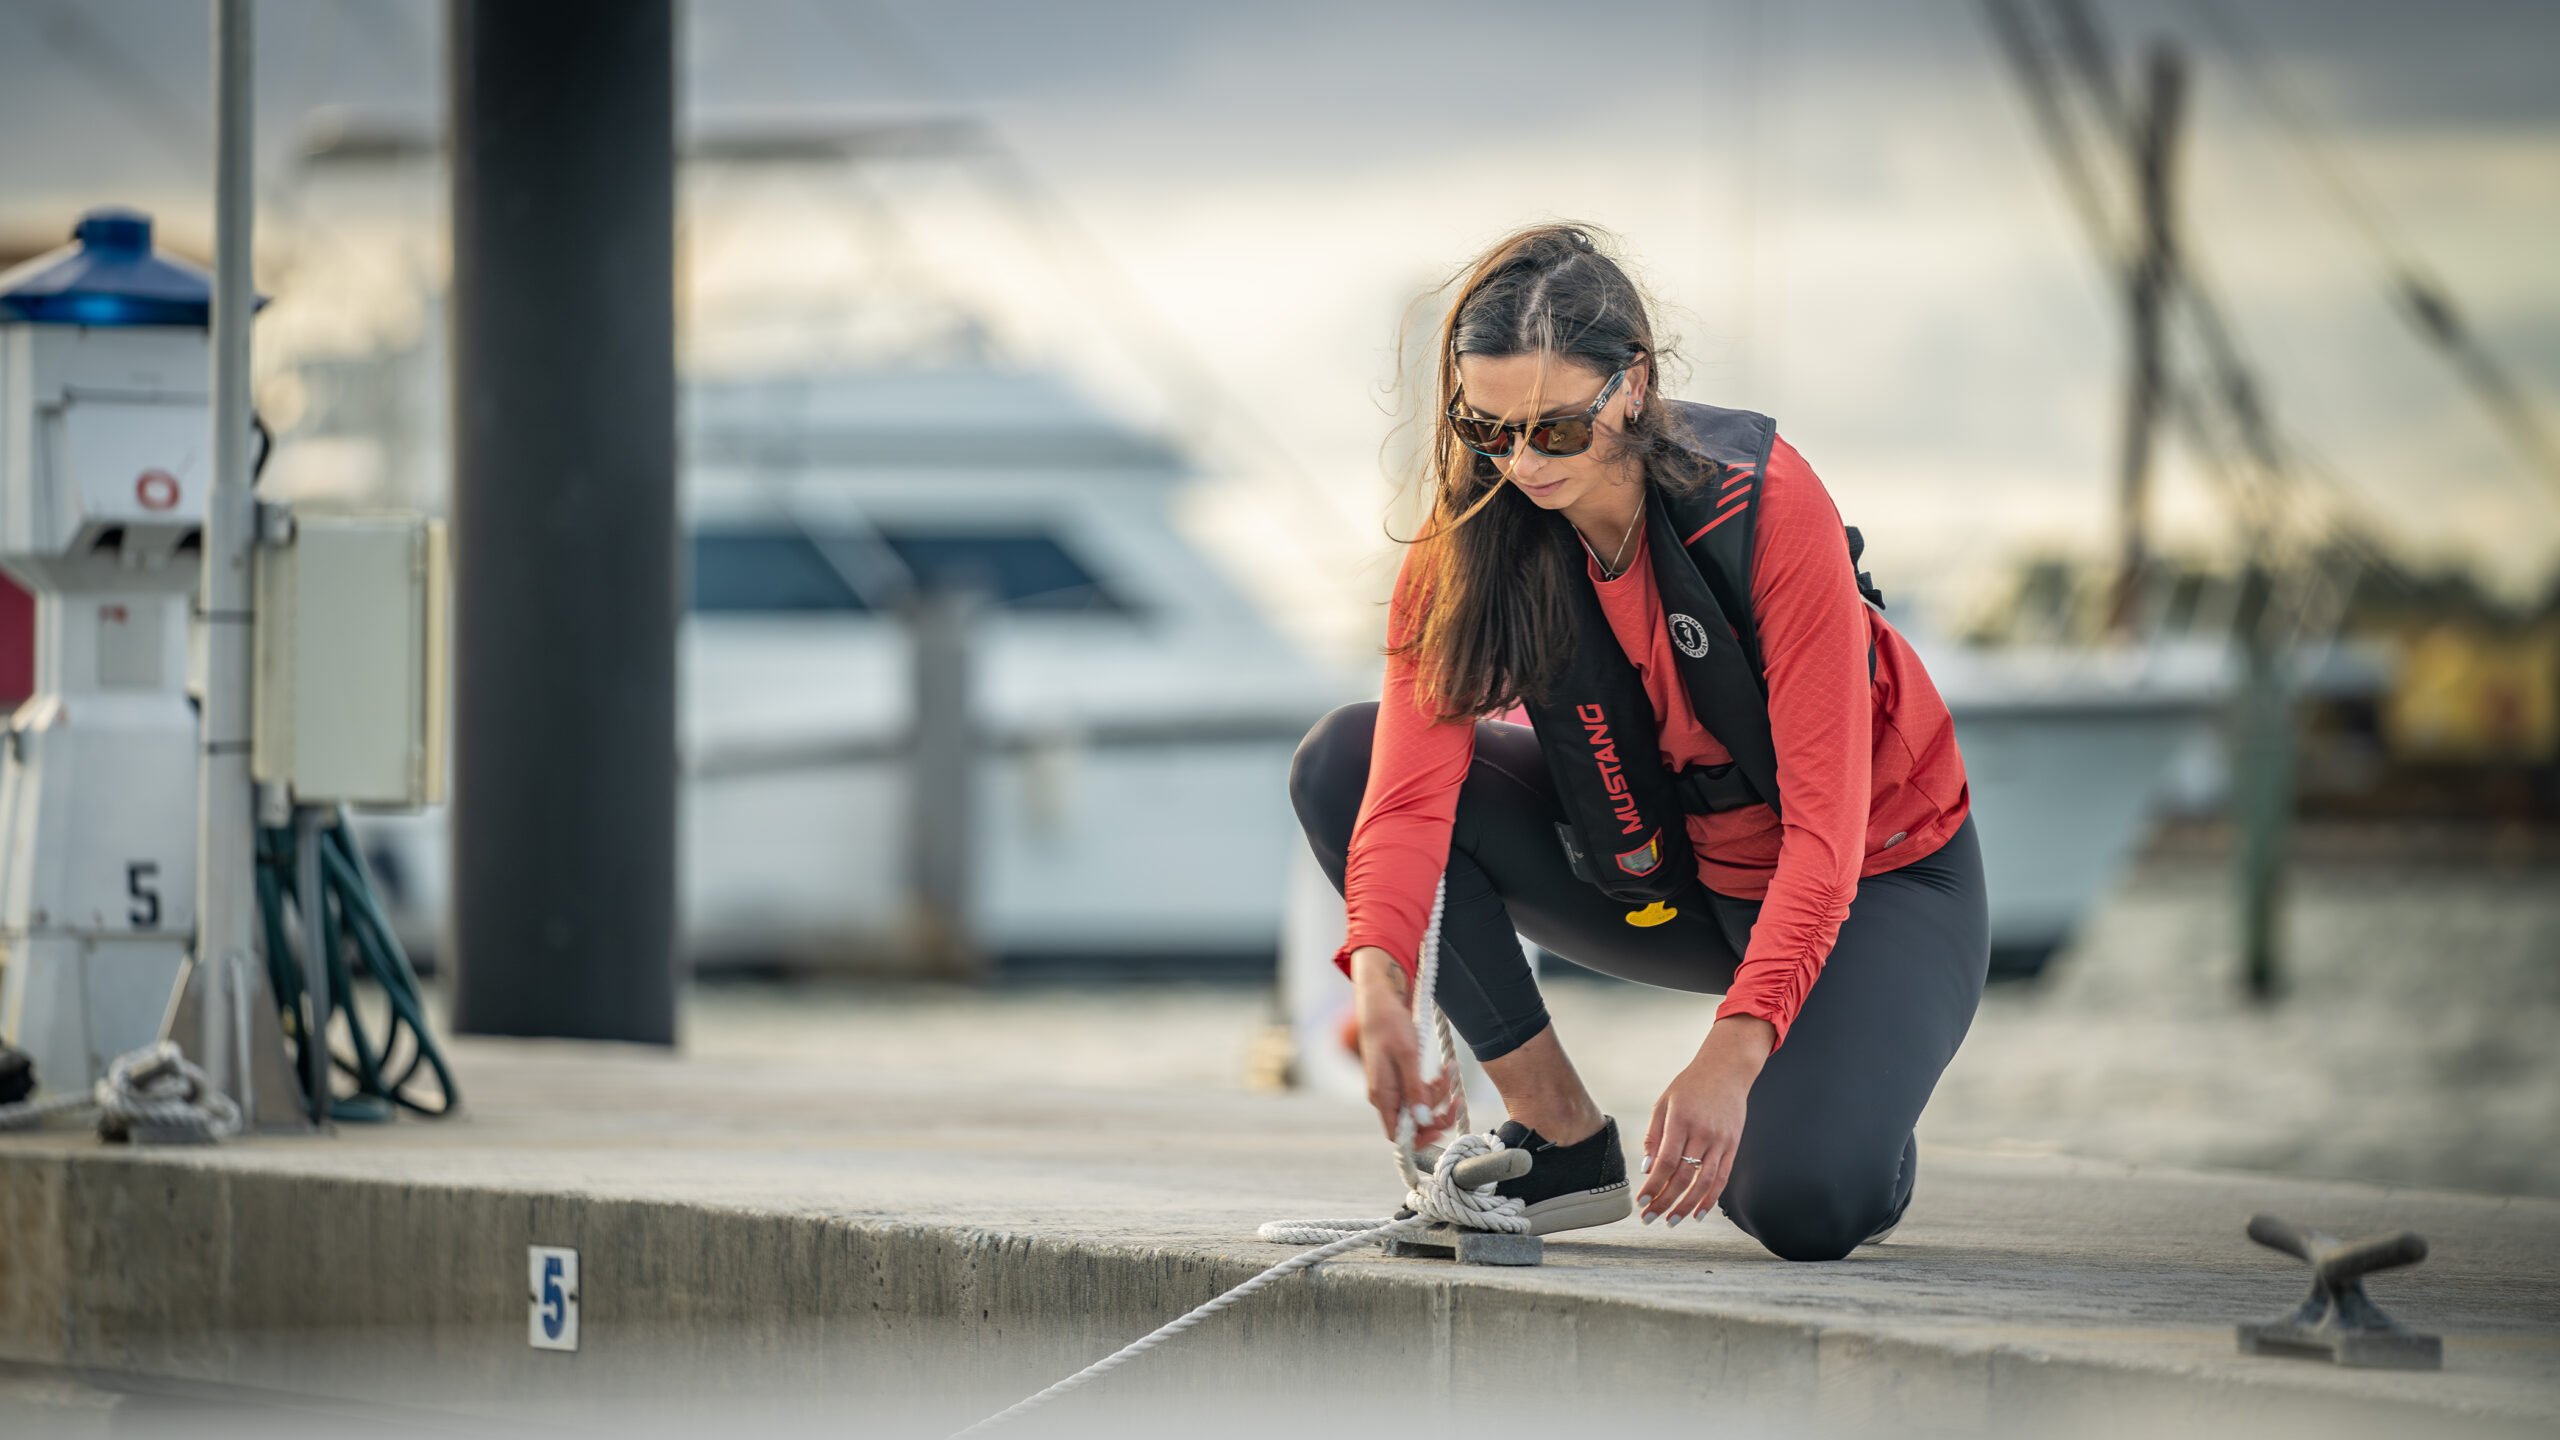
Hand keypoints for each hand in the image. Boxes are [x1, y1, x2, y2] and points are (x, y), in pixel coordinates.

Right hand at [1349, 946, 1456, 1147]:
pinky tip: (1444, 1068)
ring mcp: (1393, 1087)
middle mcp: (1386, 1096)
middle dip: (1438, 1111)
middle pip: (1415, 1122)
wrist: (1380, 1001)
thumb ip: (1414, 1089)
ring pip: (1421, 1106)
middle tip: (1458, 1098)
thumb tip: (1423, 1121)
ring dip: (1440, 1093)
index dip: (1420, 1139)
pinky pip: (1421, 1091)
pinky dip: (1435, 1084)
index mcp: (1382, 1095)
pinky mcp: (1401, 1078)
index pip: (1399, 1135)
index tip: (1442, 1129)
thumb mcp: (1407, 1055)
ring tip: (1450, 1069)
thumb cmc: (1389, 1024)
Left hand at [1638, 1016, 1774, 1224]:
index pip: (1665, 1162)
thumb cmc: (1689, 1086)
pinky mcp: (1733, 1146)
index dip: (1653, 1186)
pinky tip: (1698, 1214)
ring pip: (1704, 1183)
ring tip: (1671, 1222)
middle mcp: (1703, 1132)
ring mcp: (1721, 1141)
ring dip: (1686, 1207)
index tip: (1640, 1202)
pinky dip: (1710, 1199)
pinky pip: (1722, 1178)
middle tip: (1649, 1219)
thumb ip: (1654, 1135)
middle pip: (1682, 1177)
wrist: (1727, 1070)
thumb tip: (1647, 1169)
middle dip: (1664, 1202)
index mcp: (1681, 1120)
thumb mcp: (1664, 1103)